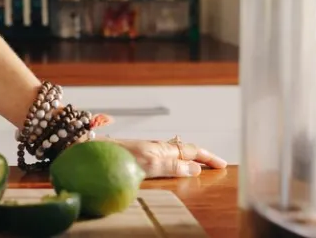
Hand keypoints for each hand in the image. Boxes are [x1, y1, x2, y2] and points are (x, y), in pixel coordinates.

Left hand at [96, 134, 227, 177]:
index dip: (208, 158)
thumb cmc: (119, 157)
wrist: (91, 151)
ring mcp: (146, 150)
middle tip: (215, 165)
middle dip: (201, 156)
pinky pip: (162, 158)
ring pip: (173, 153)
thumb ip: (172, 166)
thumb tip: (196, 169)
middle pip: (184, 150)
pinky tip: (169, 166)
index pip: (191, 151)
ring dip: (188, 158)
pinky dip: (174, 162)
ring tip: (198, 165)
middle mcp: (156, 147)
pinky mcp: (136, 156)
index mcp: (163, 148)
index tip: (223, 165)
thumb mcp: (150, 164)